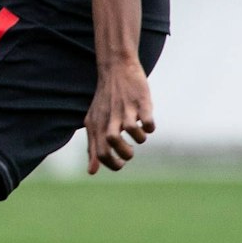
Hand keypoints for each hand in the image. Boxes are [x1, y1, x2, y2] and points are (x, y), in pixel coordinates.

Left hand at [84, 56, 154, 172]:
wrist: (116, 69)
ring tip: (139, 135)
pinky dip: (150, 127)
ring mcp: (126, 109)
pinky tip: (148, 125)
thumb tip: (91, 172)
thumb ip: (93, 147)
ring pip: (130, 129)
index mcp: (97, 125)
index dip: (112, 164)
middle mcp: (110, 117)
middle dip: (125, 154)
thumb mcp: (94, 123)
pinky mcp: (141, 102)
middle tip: (130, 151)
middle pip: (112, 141)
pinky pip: (147, 120)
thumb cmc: (106, 100)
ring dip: (139, 139)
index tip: (121, 163)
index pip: (102, 153)